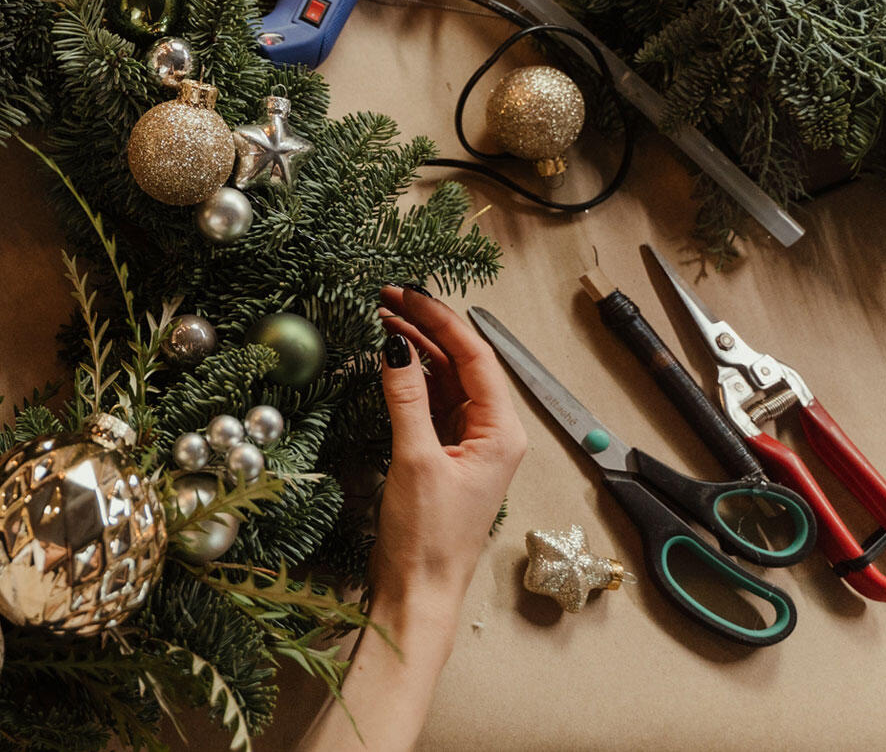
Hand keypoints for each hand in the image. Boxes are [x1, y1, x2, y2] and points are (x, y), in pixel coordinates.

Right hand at [372, 283, 527, 613]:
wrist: (420, 590)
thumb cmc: (427, 537)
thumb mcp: (415, 459)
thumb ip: (406, 398)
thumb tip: (395, 344)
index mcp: (501, 433)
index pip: (476, 357)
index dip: (440, 320)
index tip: (407, 295)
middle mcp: (493, 434)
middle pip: (463, 363)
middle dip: (427, 328)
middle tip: (387, 299)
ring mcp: (469, 444)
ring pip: (446, 380)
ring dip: (417, 349)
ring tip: (384, 320)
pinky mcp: (446, 455)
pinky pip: (433, 403)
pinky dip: (412, 378)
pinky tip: (391, 360)